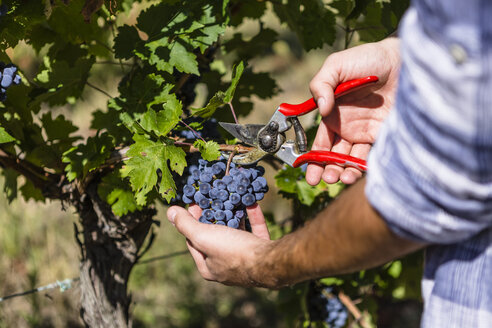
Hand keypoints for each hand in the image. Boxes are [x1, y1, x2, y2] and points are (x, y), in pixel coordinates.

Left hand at [166, 204, 272, 286]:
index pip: (192, 241)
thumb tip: (170, 212)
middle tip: (212, 197)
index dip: (190, 221)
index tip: (194, 202)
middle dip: (214, 216)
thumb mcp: (203, 236)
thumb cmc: (232, 251)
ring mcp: (245, 259)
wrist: (269, 262)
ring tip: (230, 196)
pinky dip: (252, 216)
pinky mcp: (261, 250)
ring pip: (236, 232)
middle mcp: (225, 265)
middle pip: (215, 237)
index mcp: (208, 267)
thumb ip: (186, 225)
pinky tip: (250, 201)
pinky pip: (255, 230)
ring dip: (233, 214)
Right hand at [307, 38, 399, 184]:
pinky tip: (357, 172)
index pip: (321, 143)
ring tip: (342, 178)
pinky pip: (372, 156)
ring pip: (352, 160)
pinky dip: (363, 167)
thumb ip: (321, 84)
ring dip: (344, 172)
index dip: (313, 159)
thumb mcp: (336, 65)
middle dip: (328, 170)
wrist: (404, 61)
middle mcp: (348, 127)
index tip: (308, 172)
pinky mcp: (384, 136)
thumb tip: (321, 109)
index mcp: (333, 115)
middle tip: (326, 180)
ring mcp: (366, 133)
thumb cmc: (369, 59)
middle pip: (334, 156)